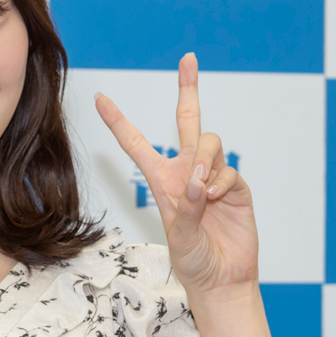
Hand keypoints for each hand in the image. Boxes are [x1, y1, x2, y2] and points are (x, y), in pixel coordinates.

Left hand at [95, 52, 258, 297]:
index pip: (136, 143)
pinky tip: (215, 201)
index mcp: (161, 180)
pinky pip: (227, 169)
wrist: (223, 277)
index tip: (100, 98)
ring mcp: (212, 175)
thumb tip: (197, 182)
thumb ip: (186, 208)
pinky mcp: (235, 185)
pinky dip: (220, 182)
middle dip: (189, 88)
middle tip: (188, 58)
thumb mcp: (179, 237)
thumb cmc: (193, 260)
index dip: (118, 121)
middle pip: (187, 120)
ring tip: (201, 192)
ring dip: (204, 161)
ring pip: (209, 142)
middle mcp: (186, 171)